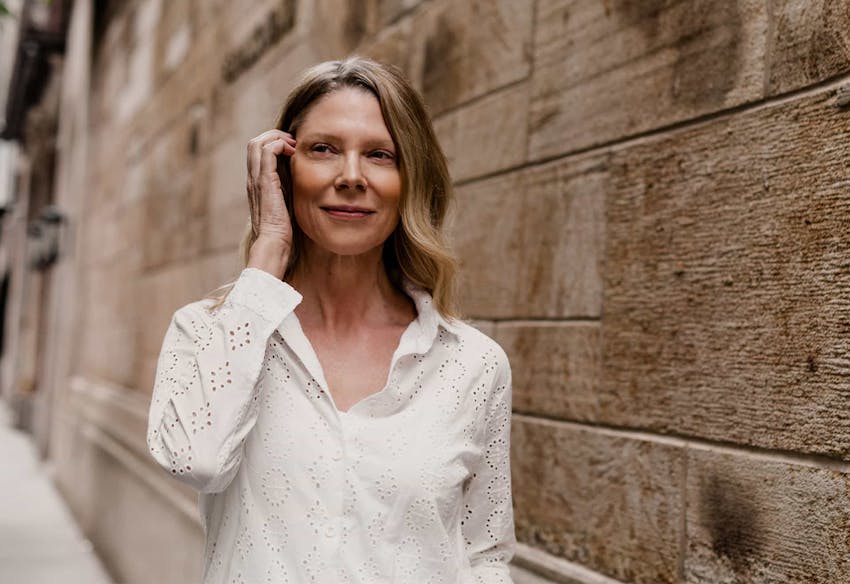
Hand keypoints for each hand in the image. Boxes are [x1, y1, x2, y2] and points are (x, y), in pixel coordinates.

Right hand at [246, 130, 295, 277]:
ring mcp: (256, 179)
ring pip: (257, 143)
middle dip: (274, 136)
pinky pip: (267, 151)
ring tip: (293, 145)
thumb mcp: (285, 201)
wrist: (275, 241)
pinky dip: (279, 145)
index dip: (273, 143)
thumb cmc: (283, 227)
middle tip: (293, 143)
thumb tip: (299, 177)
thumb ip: (287, 188)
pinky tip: (293, 153)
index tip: (292, 148)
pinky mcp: (264, 181)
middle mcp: (253, 178)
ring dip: (277, 138)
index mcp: (257, 182)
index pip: (257, 152)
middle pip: (254, 143)